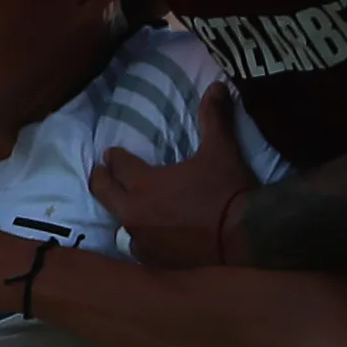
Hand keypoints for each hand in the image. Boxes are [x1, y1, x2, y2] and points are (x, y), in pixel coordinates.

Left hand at [91, 81, 254, 269]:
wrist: (246, 238)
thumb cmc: (228, 191)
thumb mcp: (221, 150)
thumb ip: (214, 118)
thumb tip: (218, 85)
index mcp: (143, 182)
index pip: (117, 165)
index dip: (115, 157)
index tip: (112, 153)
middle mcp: (134, 211)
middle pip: (103, 192)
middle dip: (101, 179)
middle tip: (100, 173)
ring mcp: (141, 240)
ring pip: (120, 222)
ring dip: (122, 212)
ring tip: (128, 208)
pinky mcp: (154, 261)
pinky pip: (138, 248)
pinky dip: (142, 240)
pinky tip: (149, 239)